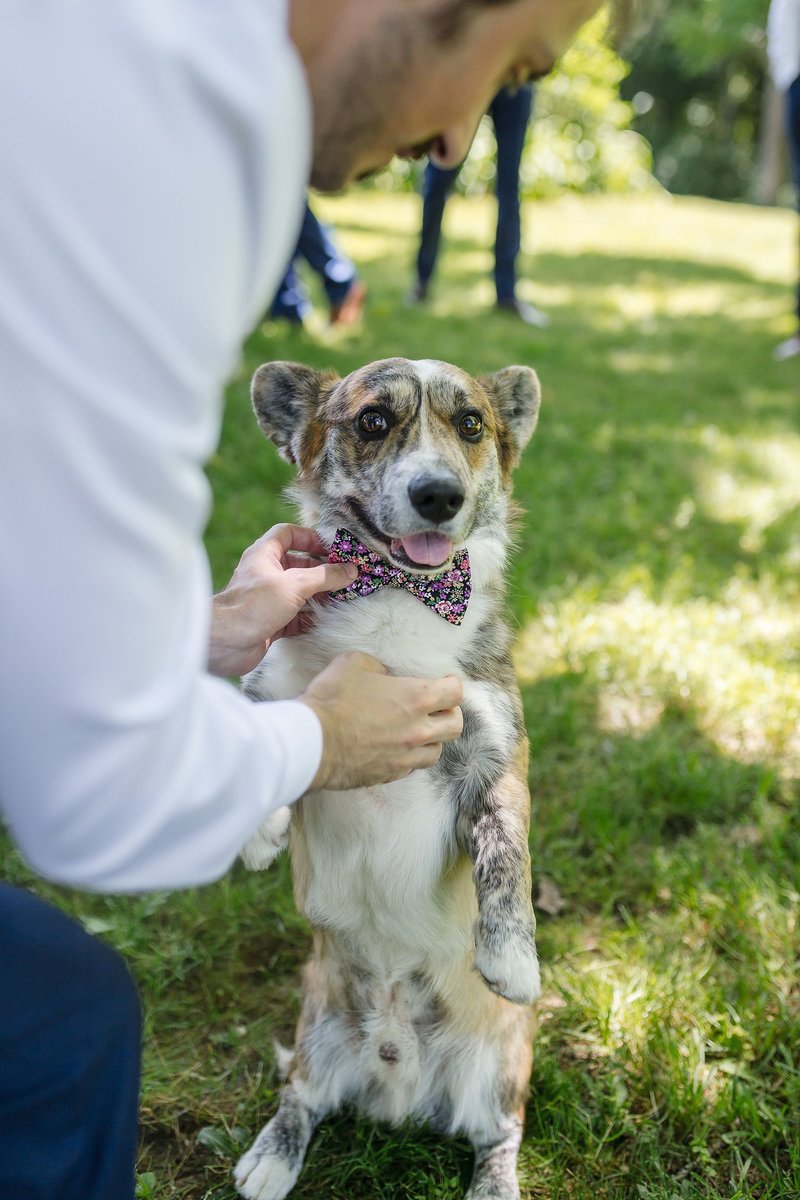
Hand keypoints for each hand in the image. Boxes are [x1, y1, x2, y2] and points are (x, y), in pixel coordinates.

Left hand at [208, 524, 356, 676]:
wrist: (225, 643)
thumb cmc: (254, 605)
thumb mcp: (295, 584)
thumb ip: (325, 576)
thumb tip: (351, 570)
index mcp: (264, 555)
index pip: (287, 534)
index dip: (309, 537)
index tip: (332, 548)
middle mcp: (265, 574)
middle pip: (298, 565)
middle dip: (322, 571)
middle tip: (346, 577)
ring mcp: (268, 599)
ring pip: (299, 593)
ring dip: (320, 596)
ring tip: (343, 599)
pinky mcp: (270, 622)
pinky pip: (296, 616)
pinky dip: (311, 618)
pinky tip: (327, 621)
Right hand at [298, 652, 463, 789]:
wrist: (311, 743)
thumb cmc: (332, 700)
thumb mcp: (353, 663)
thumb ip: (377, 667)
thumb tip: (384, 677)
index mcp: (416, 698)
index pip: (454, 693)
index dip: (453, 684)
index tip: (446, 682)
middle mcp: (418, 730)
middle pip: (455, 726)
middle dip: (450, 714)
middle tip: (437, 707)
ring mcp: (405, 756)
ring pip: (437, 751)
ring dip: (432, 739)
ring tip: (418, 731)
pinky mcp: (389, 775)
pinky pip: (411, 767)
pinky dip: (410, 757)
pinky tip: (397, 748)